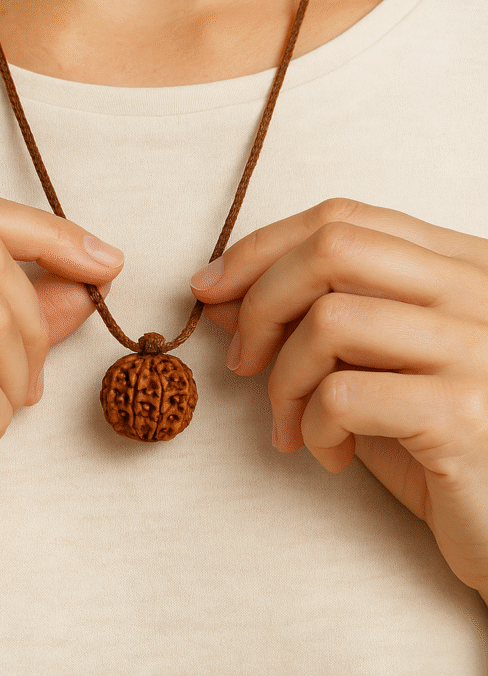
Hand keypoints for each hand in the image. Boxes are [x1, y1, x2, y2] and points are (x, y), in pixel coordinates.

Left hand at [190, 197, 487, 598]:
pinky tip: (334, 457)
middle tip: (242, 361)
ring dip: (283, 381)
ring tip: (292, 427)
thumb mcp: (376, 373)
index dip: (264, 247)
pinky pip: (344, 396)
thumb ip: (314, 327)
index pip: (346, 218)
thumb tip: (223, 296)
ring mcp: (477, 349)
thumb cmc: (444, 450)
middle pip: (333, 249)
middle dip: (261, 301)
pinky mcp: (463, 413)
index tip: (213, 287)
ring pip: (330, 321)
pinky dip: (314, 428)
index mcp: (462, 268)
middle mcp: (478, 294)